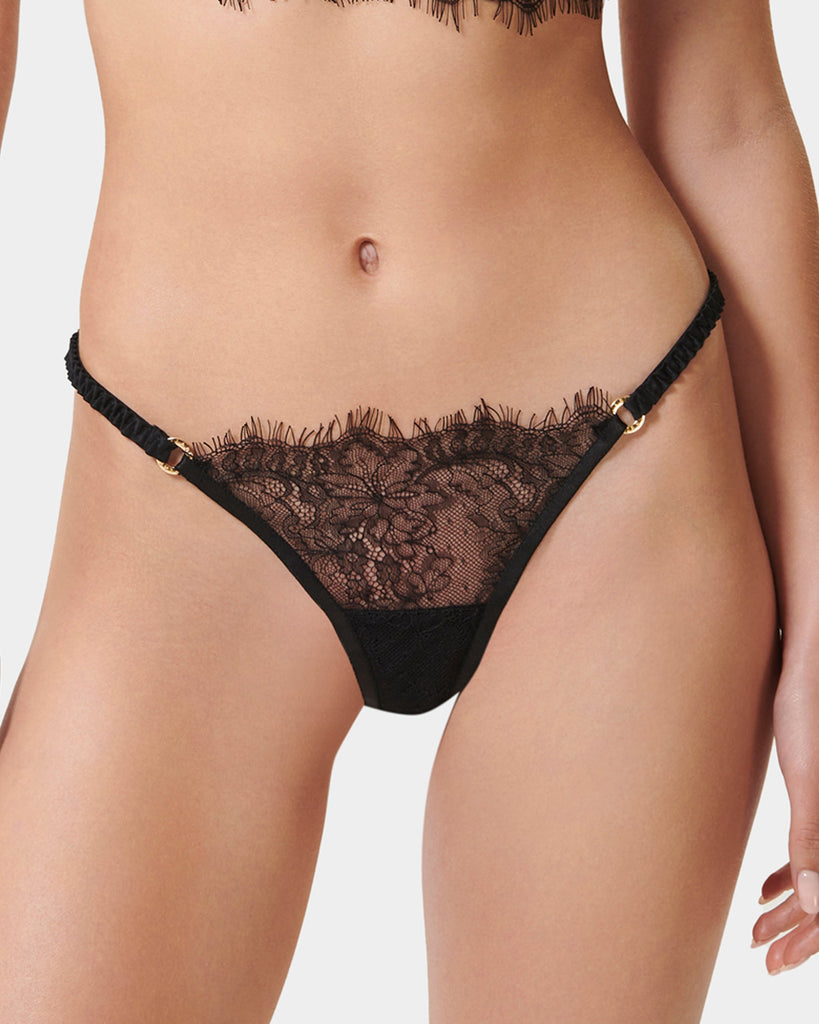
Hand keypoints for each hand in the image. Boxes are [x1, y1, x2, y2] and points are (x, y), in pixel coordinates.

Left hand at [752, 660, 818, 973]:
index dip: (807, 939)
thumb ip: (812, 837)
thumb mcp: (806, 775)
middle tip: (760, 952)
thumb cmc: (806, 709)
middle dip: (798, 932)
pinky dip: (795, 875)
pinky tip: (763, 887)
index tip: (773, 961)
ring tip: (755, 925)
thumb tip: (816, 903)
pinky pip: (815, 845)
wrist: (808, 659)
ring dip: (793, 906)